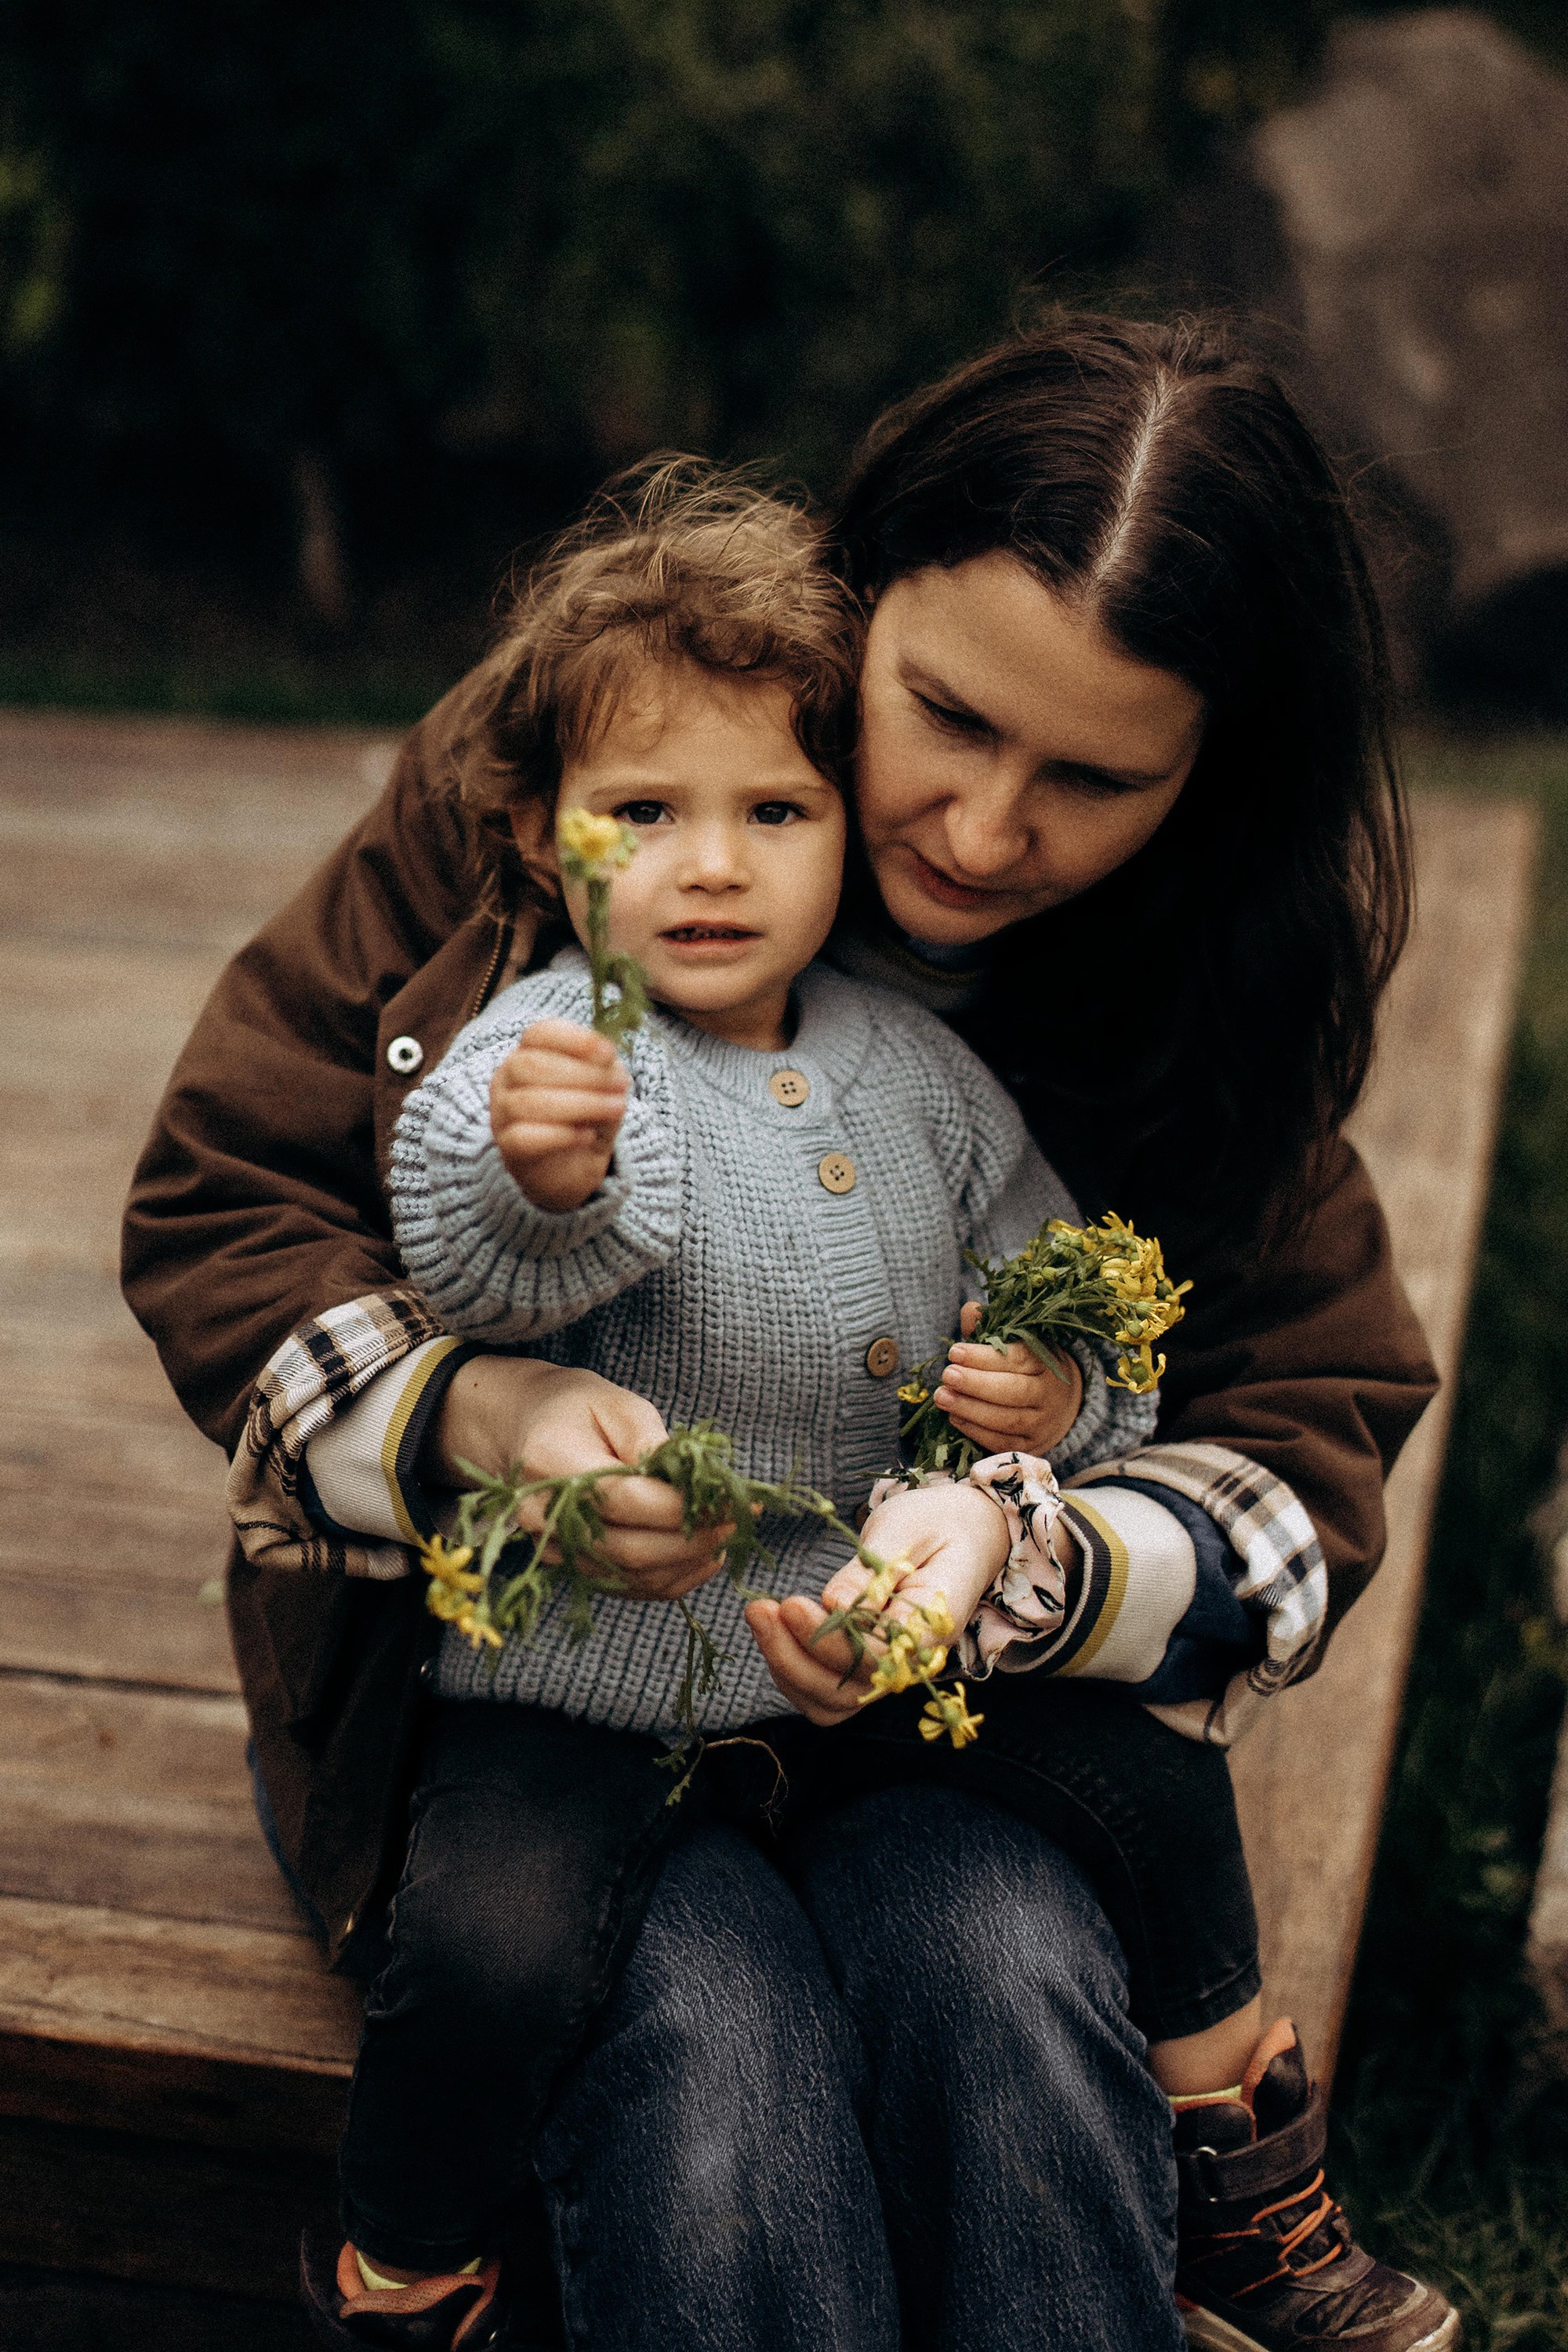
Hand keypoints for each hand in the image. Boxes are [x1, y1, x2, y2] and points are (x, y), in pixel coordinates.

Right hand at [426, 1356, 729, 1600]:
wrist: (526, 1431)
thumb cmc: (576, 1409)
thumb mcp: (617, 1404)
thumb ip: (651, 1442)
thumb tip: (691, 1484)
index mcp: (549, 1463)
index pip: (624, 1500)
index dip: (681, 1506)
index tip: (731, 1499)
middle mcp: (543, 1517)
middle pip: (629, 1549)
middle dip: (693, 1540)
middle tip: (737, 1522)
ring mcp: (554, 1550)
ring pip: (632, 1576)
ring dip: (688, 1564)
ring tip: (726, 1537)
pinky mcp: (572, 1568)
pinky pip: (629, 1587)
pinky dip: (673, 1579)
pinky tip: (703, 1556)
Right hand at [490, 1018, 629, 1212]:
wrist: (572, 1167)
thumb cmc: (584, 1116)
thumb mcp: (602, 1088)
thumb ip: (604, 1070)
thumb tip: (607, 1061)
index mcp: (528, 1052)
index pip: (539, 1034)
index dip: (574, 1040)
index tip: (609, 1053)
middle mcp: (507, 1078)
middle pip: (530, 1065)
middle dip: (581, 1074)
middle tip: (619, 1085)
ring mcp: (502, 1113)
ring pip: (528, 1102)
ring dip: (579, 1104)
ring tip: (614, 1109)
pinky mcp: (507, 1147)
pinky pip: (525, 1137)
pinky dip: (561, 1135)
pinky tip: (587, 1136)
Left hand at [744, 1480, 1007, 1725]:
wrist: (967, 1531)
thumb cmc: (938, 1523)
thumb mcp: (906, 1530)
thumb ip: (871, 1571)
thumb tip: (833, 1605)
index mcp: (933, 1626)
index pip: (875, 1657)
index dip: (828, 1640)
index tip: (791, 1604)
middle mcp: (912, 1663)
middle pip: (845, 1692)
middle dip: (793, 1656)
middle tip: (759, 1608)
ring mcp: (888, 1672)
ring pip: (829, 1701)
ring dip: (786, 1666)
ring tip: (759, 1614)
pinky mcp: (867, 1667)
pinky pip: (824, 1690)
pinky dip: (792, 1669)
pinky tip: (772, 1629)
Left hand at [932, 1299, 1081, 1456]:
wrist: (1064, 1406)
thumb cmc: (1029, 1368)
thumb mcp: (1018, 1343)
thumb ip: (991, 1328)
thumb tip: (969, 1311)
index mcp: (1047, 1363)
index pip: (1017, 1359)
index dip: (984, 1357)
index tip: (954, 1352)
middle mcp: (1049, 1394)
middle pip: (1013, 1391)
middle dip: (976, 1384)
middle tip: (947, 1375)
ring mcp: (1042, 1423)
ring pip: (1007, 1420)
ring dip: (971, 1410)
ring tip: (942, 1397)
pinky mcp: (1031, 1447)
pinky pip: (1003, 1442)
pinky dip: (977, 1432)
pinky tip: (955, 1418)